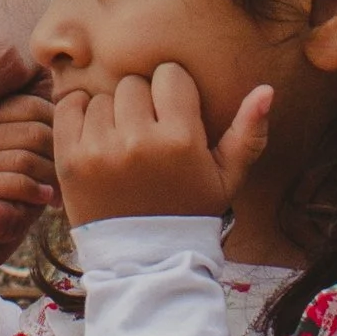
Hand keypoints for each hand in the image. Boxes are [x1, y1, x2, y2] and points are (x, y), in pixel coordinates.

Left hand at [53, 65, 271, 228]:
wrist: (144, 260)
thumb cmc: (189, 211)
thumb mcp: (227, 179)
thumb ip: (249, 134)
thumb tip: (267, 89)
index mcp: (181, 140)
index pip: (170, 75)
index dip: (172, 94)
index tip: (172, 116)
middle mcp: (139, 141)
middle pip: (133, 84)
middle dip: (141, 103)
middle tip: (146, 133)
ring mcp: (100, 150)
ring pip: (102, 97)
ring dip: (111, 114)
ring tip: (122, 144)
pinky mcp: (70, 160)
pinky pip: (69, 108)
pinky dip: (79, 116)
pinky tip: (95, 137)